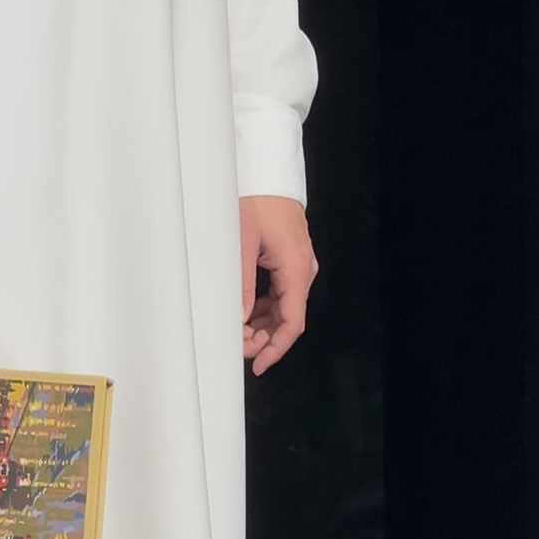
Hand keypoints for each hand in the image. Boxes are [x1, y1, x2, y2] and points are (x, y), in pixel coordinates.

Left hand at [240, 195, 317, 375]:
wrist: (266, 174)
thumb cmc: (255, 200)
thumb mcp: (240, 243)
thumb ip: (241, 285)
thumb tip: (240, 319)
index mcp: (295, 268)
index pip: (292, 321)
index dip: (275, 348)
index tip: (258, 364)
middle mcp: (302, 270)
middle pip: (288, 318)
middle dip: (264, 338)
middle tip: (236, 346)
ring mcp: (298, 266)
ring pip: (284, 308)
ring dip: (262, 325)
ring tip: (237, 333)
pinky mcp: (290, 261)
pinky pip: (280, 294)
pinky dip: (264, 309)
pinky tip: (245, 314)